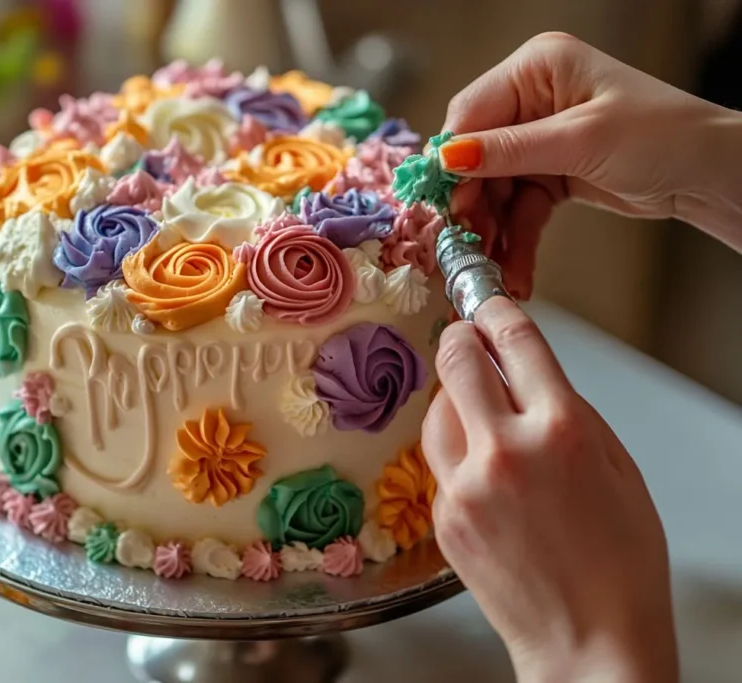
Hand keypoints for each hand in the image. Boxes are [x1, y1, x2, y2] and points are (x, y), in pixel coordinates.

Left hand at [422, 297, 677, 682]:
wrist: (589, 638)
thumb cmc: (621, 562)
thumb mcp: (617, 466)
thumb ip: (567, 411)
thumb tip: (527, 373)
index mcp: (561, 429)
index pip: (515, 340)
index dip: (495, 310)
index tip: (485, 301)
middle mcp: (505, 450)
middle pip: (456, 361)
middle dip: (459, 340)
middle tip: (464, 337)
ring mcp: (465, 485)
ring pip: (437, 409)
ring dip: (455, 398)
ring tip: (481, 412)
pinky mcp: (442, 516)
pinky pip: (438, 461)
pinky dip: (455, 452)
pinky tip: (483, 470)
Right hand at [438, 31, 741, 298]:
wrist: (713, 174)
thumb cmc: (663, 136)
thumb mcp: (580, 140)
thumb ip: (509, 150)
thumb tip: (449, 157)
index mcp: (537, 68)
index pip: (471, 113)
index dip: (452, 161)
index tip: (442, 204)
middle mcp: (533, 98)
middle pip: (478, 157)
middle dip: (473, 206)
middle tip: (465, 246)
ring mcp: (541, 137)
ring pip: (496, 190)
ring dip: (494, 232)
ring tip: (494, 270)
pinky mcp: (552, 171)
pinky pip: (520, 208)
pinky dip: (517, 239)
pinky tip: (515, 269)